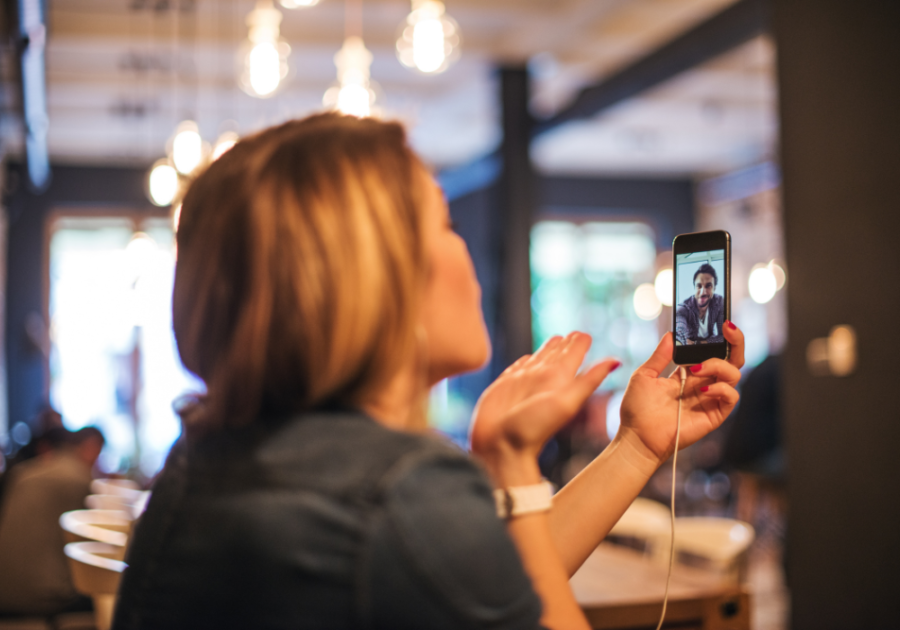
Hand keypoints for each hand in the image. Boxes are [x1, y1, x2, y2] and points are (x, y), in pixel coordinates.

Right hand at [470, 332, 619, 485]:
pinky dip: (523, 361)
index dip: (579, 342)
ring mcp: (524, 381)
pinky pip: (516, 367)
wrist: (501, 448)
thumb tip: (617, 362)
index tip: (584, 334)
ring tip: (557, 339)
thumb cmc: (532, 429)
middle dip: (565, 342)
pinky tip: (528, 359)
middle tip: (574, 334)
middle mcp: (543, 378)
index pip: (574, 353)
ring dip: (547, 348)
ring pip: (538, 358)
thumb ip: (589, 380)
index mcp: (560, 379)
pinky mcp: (504, 385)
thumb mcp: (566, 403)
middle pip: (557, 353)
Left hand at [617, 322, 745, 467]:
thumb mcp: (644, 376)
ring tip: (697, 369)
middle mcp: (703, 384)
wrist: (637, 437)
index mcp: (688, 373)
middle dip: (735, 341)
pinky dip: (721, 388)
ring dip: (718, 365)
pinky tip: (702, 389)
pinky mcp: (714, 415)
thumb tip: (671, 334)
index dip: (718, 337)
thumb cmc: (637, 409)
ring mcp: (710, 399)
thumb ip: (660, 356)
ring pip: (733, 374)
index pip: (712, 351)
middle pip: (731, 359)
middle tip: (728, 328)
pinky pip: (731, 396)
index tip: (717, 323)